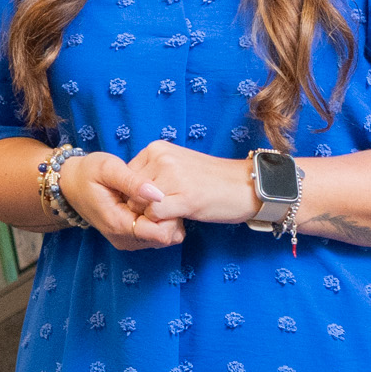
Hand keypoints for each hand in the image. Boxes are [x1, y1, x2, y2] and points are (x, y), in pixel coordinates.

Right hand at [57, 148, 187, 248]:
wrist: (69, 184)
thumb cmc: (88, 172)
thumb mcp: (107, 168)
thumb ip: (132, 181)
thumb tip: (158, 194)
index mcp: (119, 225)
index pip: (162, 234)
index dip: (170, 214)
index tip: (165, 193)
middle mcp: (124, 239)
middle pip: (166, 237)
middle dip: (171, 215)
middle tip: (161, 191)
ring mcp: (127, 240)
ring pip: (165, 237)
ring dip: (166, 217)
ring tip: (155, 195)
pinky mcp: (130, 237)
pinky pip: (157, 234)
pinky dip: (160, 219)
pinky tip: (152, 202)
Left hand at [125, 138, 254, 227]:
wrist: (245, 185)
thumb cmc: (210, 180)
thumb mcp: (175, 167)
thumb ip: (151, 175)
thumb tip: (127, 193)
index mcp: (156, 148)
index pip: (125, 176)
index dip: (133, 195)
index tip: (150, 203)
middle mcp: (160, 158)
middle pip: (128, 191)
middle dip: (140, 207)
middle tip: (161, 212)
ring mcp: (172, 176)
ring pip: (139, 204)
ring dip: (151, 217)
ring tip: (171, 215)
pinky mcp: (184, 197)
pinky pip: (154, 215)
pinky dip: (161, 223)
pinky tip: (177, 219)